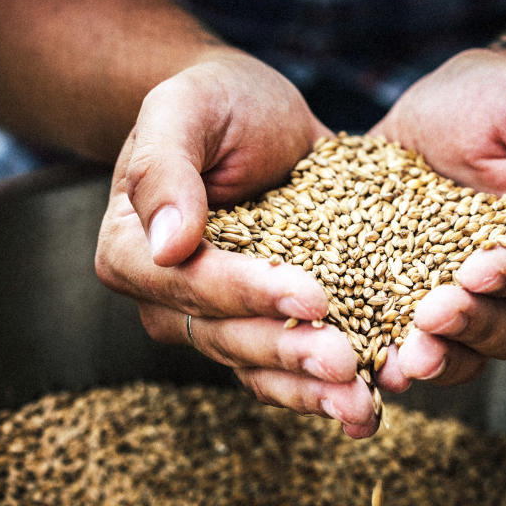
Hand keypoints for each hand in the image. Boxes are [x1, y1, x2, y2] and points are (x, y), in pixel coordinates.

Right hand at [95, 49, 377, 436]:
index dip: (249, 292)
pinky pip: (287, 367)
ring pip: (258, 365)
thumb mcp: (184, 108)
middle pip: (225, 336)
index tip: (313, 293)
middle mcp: (169, 297)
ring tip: (362, 403)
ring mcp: (218, 316)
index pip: (190, 283)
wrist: (252, 114)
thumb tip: (167, 244)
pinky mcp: (265, 322)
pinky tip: (370, 400)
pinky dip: (325, 386)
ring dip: (310, 389)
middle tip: (346, 362)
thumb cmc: (214, 102)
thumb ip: (164, 166)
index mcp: (135, 250)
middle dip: (289, 349)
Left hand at [369, 48, 505, 389]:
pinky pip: (416, 342)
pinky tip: (371, 363)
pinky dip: (396, 357)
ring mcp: (470, 298)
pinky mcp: (419, 298)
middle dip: (472, 326)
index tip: (475, 271)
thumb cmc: (498, 95)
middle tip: (429, 316)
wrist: (439, 103)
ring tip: (403, 359)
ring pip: (470, 349)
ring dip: (440, 357)